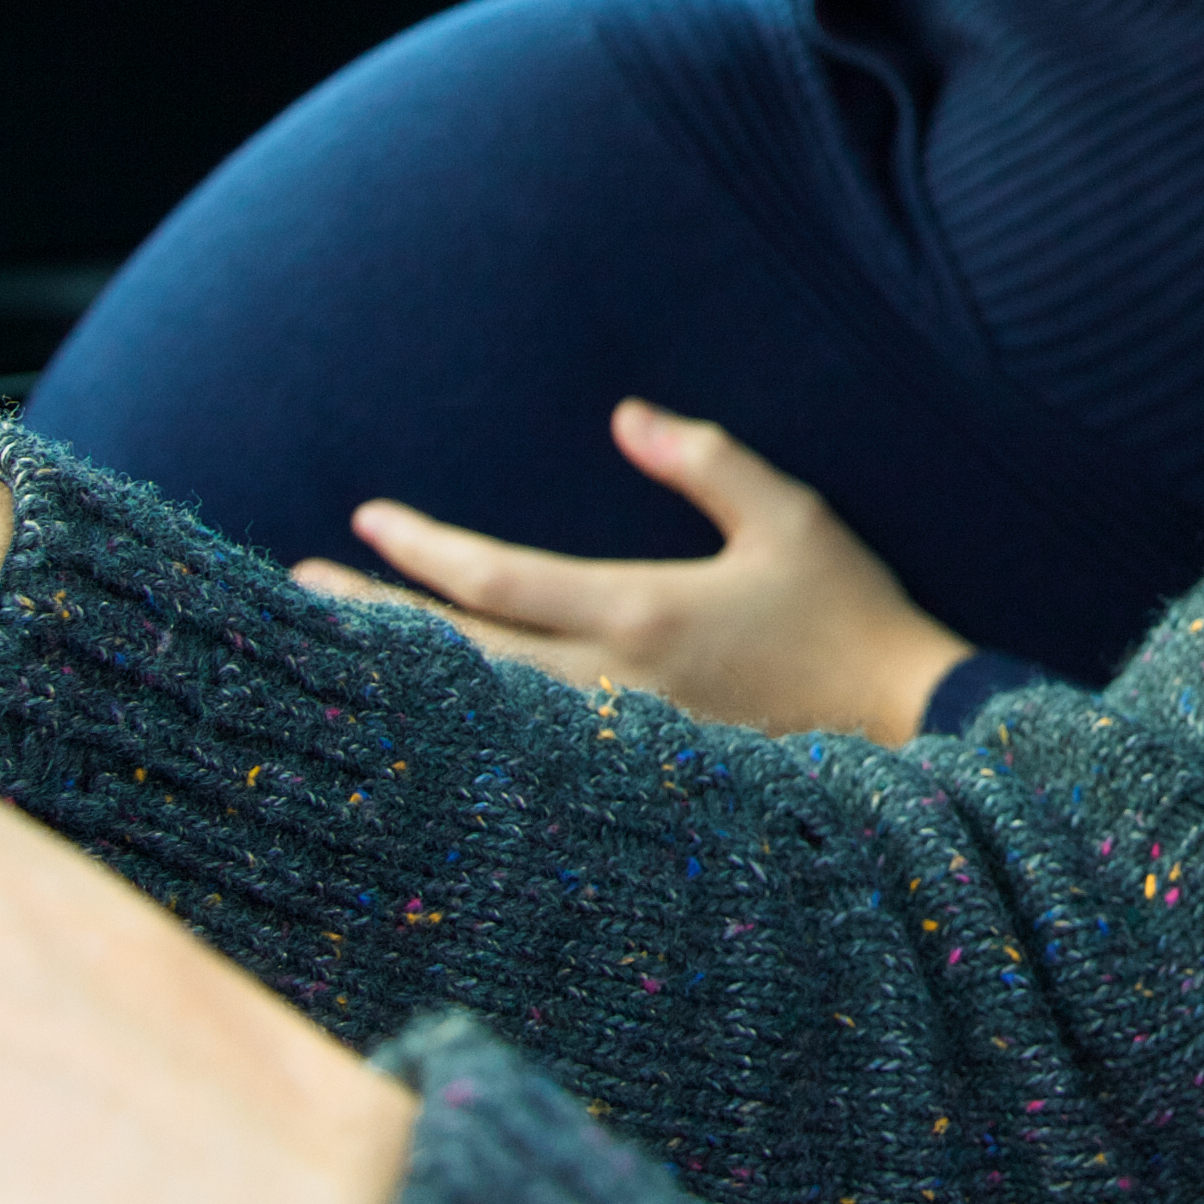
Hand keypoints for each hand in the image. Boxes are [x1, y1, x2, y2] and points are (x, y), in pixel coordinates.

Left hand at [298, 401, 972, 746]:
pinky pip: (523, 761)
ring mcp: (619, 749)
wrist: (910, 729)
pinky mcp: (638, 789)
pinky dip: (462, 735)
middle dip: (370, 620)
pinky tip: (429, 728)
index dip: (419, 548)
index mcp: (640, 614)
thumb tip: (625, 414)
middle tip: (293, 594)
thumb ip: (704, 459)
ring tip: (336, 660)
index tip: (364, 517)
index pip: (495, 578)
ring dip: (404, 680)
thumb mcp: (790, 518)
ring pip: (480, 715)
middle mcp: (610, 689)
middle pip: (457, 656)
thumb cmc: (852, 618)